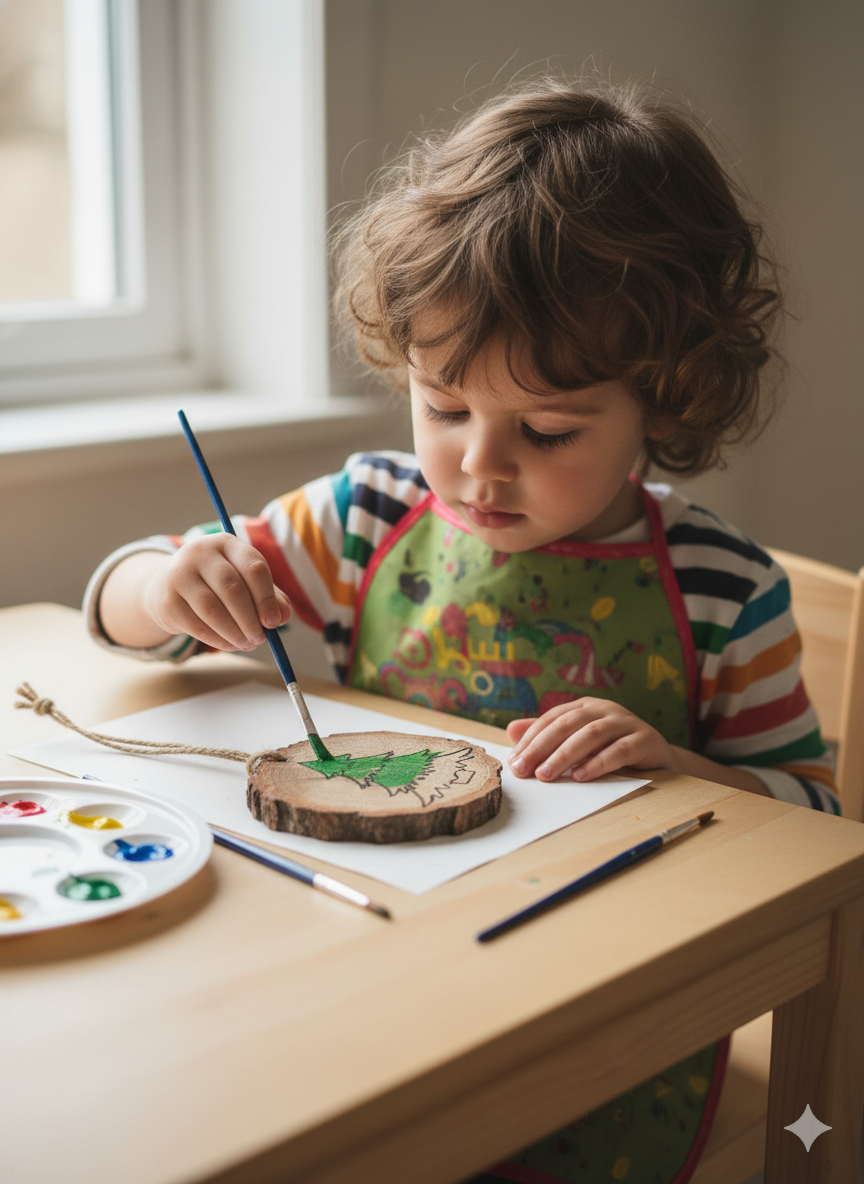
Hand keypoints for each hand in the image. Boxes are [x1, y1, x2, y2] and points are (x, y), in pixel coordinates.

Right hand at [142, 535, 291, 651]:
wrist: (168, 587)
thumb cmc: (217, 585)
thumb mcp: (246, 584)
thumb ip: (270, 597)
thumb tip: (283, 616)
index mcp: (227, 543)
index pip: (253, 566)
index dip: (267, 597)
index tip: (274, 622)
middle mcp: (200, 552)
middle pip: (232, 588)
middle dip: (250, 619)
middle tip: (260, 639)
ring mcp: (179, 574)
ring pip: (213, 610)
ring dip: (235, 633)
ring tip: (247, 644)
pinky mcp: (167, 600)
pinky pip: (197, 625)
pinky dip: (218, 640)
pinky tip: (230, 645)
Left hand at [506, 697, 673, 781]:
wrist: (657, 757)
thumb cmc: (612, 748)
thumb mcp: (578, 741)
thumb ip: (547, 736)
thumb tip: (510, 731)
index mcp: (584, 707)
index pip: (551, 719)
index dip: (530, 739)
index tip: (514, 762)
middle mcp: (604, 709)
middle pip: (567, 724)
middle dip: (541, 747)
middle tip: (524, 770)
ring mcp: (625, 722)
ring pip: (590, 735)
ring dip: (565, 755)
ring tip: (546, 775)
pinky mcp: (645, 739)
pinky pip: (619, 750)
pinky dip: (598, 763)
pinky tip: (580, 776)